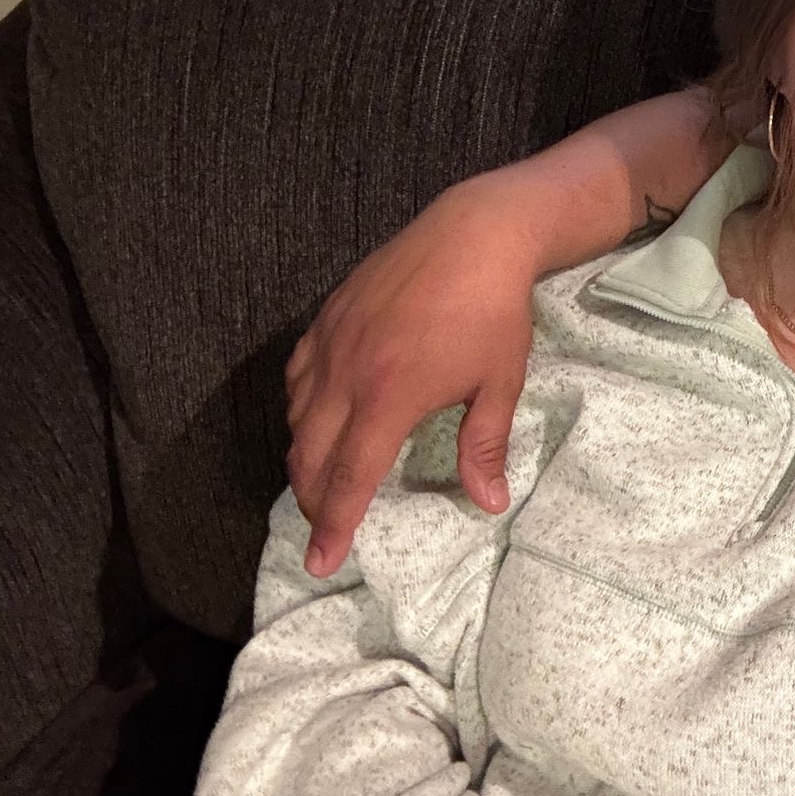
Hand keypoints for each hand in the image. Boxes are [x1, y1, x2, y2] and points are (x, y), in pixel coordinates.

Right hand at [287, 172, 541, 576]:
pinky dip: (300, 408)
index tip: (322, 562)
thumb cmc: (494, 311)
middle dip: (313, 501)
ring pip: (295, 418)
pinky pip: (296, 377)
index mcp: (390, 396)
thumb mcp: (499, 383)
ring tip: (326, 479)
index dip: (333, 525)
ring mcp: (331, 342)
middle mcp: (347, 373)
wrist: (475, 233)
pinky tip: (320, 418)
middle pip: (309, 456)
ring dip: (305, 457)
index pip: (349, 478)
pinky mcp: (327, 317)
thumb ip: (485, 447)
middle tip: (326, 528)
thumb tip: (489, 504)